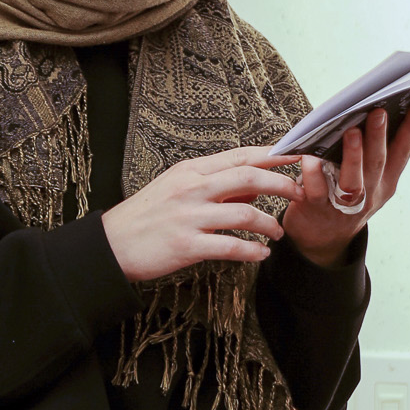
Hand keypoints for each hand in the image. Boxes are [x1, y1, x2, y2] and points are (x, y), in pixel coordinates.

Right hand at [101, 146, 302, 283]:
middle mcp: (192, 189)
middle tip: (298, 194)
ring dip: (270, 223)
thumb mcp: (176, 188)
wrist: (112, 244)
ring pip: (245, 213)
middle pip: (249, 177)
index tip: (296, 155)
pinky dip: (252, 251)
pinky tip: (261, 254)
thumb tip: (253, 187)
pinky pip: (231, 246)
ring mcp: (189, 217)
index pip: (240, 156)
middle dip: (282, 184)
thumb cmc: (145, 216)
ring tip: (278, 232)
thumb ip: (214, 185)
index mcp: (191, 170)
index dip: (272, 155)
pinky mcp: (187, 246)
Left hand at [283, 99, 409, 267]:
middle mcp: (369, 194)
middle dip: (379, 137)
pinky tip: (309, 155)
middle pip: (377, 164)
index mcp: (385, 182)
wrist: (321, 239)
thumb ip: (375, 154)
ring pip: (352, 181)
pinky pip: (315, 189)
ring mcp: (344, 204)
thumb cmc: (343, 197)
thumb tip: (379, 112)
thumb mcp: (369, 181)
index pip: (403, 151)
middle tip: (379, 112)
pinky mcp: (316, 208)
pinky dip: (311, 171)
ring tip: (352, 132)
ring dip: (353, 156)